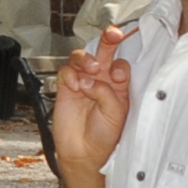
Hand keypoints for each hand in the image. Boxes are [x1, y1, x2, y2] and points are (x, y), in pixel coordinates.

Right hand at [51, 43, 133, 175]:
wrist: (83, 153)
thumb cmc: (104, 136)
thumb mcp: (115, 114)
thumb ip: (107, 93)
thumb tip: (90, 79)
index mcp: (119, 86)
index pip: (121, 64)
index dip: (120, 64)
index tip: (118, 73)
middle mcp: (102, 81)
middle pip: (104, 52)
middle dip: (108, 39)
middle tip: (112, 34)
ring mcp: (83, 82)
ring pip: (83, 57)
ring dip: (86, 59)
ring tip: (90, 70)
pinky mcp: (66, 88)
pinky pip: (67, 71)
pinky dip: (71, 74)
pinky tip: (75, 86)